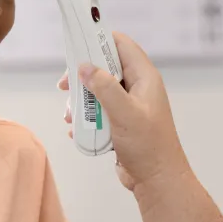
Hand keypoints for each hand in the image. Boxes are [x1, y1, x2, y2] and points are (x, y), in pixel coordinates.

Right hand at [59, 32, 190, 194]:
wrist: (157, 181)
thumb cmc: (147, 146)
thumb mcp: (124, 112)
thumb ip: (104, 87)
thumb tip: (85, 66)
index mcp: (144, 78)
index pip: (122, 45)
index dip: (100, 40)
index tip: (77, 44)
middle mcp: (138, 88)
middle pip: (106, 67)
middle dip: (84, 76)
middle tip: (65, 85)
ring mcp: (130, 105)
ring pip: (100, 90)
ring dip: (83, 100)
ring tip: (71, 115)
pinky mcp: (123, 122)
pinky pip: (100, 111)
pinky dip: (87, 117)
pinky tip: (77, 129)